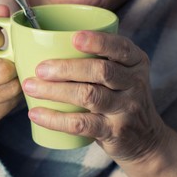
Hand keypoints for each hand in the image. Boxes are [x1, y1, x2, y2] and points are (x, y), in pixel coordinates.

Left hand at [22, 31, 166, 161]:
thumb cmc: (121, 98)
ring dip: (56, 91)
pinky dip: (55, 119)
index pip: (120, 47)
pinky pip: (81, 124)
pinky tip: (36, 114)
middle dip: (67, 68)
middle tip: (40, 68)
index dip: (98, 41)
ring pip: (89, 96)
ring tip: (30, 87)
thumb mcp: (124, 74)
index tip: (74, 38)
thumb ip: (101, 57)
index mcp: (136, 62)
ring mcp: (126, 109)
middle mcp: (135, 83)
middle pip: (101, 71)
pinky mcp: (114, 132)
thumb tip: (47, 41)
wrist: (145, 139)